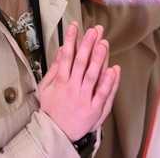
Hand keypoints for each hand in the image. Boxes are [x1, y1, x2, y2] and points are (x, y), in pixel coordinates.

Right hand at [38, 23, 120, 140]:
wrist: (55, 133)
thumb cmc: (50, 109)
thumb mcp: (45, 87)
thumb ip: (54, 69)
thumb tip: (60, 51)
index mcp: (60, 82)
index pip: (66, 56)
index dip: (71, 40)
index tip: (74, 27)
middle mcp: (72, 88)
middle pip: (81, 63)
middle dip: (87, 44)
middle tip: (94, 30)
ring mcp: (84, 99)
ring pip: (93, 76)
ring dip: (99, 59)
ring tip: (104, 43)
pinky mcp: (94, 110)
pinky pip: (103, 94)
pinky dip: (109, 81)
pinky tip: (114, 69)